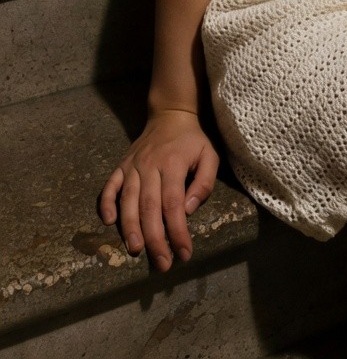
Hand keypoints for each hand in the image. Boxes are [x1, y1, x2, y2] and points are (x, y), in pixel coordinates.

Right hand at [98, 110, 219, 271]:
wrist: (170, 115)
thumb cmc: (192, 141)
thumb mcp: (209, 156)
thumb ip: (204, 183)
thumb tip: (188, 210)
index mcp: (173, 164)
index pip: (173, 204)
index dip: (177, 231)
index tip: (183, 253)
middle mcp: (150, 166)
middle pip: (149, 207)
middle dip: (155, 238)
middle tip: (161, 263)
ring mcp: (132, 166)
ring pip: (128, 200)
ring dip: (130, 227)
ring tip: (135, 250)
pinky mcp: (121, 166)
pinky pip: (110, 186)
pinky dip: (107, 203)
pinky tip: (109, 222)